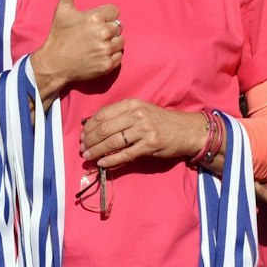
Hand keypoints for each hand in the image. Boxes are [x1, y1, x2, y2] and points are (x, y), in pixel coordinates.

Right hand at [29, 0, 121, 97]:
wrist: (54, 64)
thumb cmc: (58, 36)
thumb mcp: (62, 11)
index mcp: (94, 18)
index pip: (114, 12)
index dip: (105, 16)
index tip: (94, 22)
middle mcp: (102, 33)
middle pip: (118, 26)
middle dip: (108, 29)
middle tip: (94, 35)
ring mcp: (105, 50)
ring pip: (120, 41)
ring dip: (112, 42)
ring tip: (97, 45)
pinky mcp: (107, 65)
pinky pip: (119, 56)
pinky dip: (112, 56)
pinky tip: (99, 55)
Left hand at [79, 99, 204, 169]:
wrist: (185, 130)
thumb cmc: (160, 120)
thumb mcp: (141, 110)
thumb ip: (121, 114)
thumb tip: (95, 124)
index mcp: (132, 104)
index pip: (102, 114)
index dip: (88, 126)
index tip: (82, 135)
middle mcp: (137, 115)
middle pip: (104, 128)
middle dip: (89, 140)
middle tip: (82, 148)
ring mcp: (143, 130)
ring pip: (112, 142)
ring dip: (96, 151)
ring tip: (87, 156)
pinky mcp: (149, 145)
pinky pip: (125, 154)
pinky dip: (110, 160)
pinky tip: (101, 163)